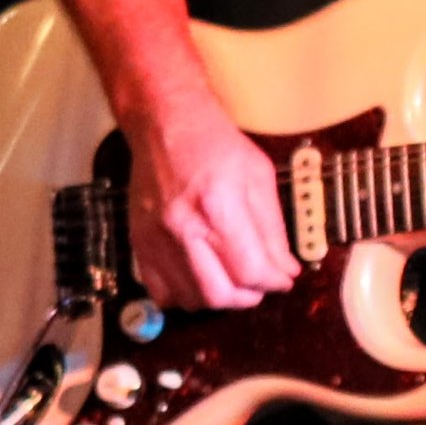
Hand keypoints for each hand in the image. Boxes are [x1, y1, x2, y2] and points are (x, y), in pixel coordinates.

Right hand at [124, 84, 299, 311]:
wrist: (165, 125)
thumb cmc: (215, 144)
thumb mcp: (259, 176)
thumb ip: (272, 229)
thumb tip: (286, 269)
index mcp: (218, 206)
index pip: (250, 270)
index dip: (274, 282)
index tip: (284, 279)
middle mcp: (183, 228)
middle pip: (219, 295)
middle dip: (248, 297)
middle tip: (259, 284)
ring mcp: (156, 239)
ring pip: (191, 299)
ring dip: (219, 299)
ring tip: (233, 281)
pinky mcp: (139, 244)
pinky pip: (160, 293)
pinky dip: (185, 296)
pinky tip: (201, 280)